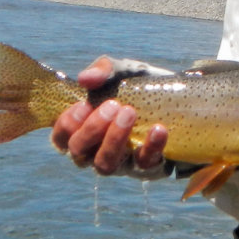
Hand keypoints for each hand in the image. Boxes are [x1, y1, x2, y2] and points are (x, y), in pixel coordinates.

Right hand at [50, 55, 167, 175]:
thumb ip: (103, 71)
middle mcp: (96, 152)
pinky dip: (151, 147)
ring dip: (114, 140)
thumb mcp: (122, 72)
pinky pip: (145, 165)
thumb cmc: (138, 87)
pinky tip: (158, 129)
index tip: (84, 104)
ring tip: (129, 113)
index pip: (61, 139)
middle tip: (113, 105)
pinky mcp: (148, 167)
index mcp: (84, 131)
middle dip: (92, 130)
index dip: (67, 125)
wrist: (177, 98)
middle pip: (79, 155)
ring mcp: (121, 163)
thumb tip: (86, 79)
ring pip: (105, 165)